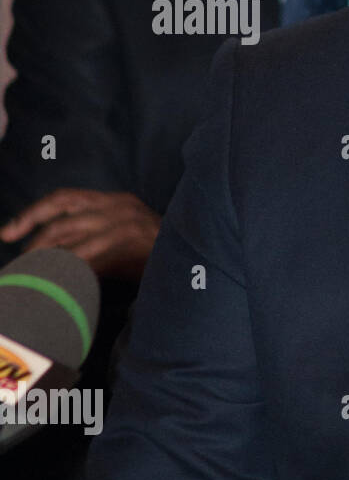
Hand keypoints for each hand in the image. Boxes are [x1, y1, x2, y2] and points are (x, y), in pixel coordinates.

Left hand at [0, 188, 161, 279]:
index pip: (64, 199)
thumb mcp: (127, 235)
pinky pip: (85, 256)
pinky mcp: (126, 243)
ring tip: (32, 275)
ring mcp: (122, 223)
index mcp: (115, 200)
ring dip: (45, 258)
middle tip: (19, 264)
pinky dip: (65, 268)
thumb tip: (55, 256)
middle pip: (61, 219)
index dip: (32, 213)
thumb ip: (94, 237)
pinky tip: (55, 280)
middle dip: (34, 242)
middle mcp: (117, 206)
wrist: (198, 259)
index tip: (9, 231)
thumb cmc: (159, 254)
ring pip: (69, 237)